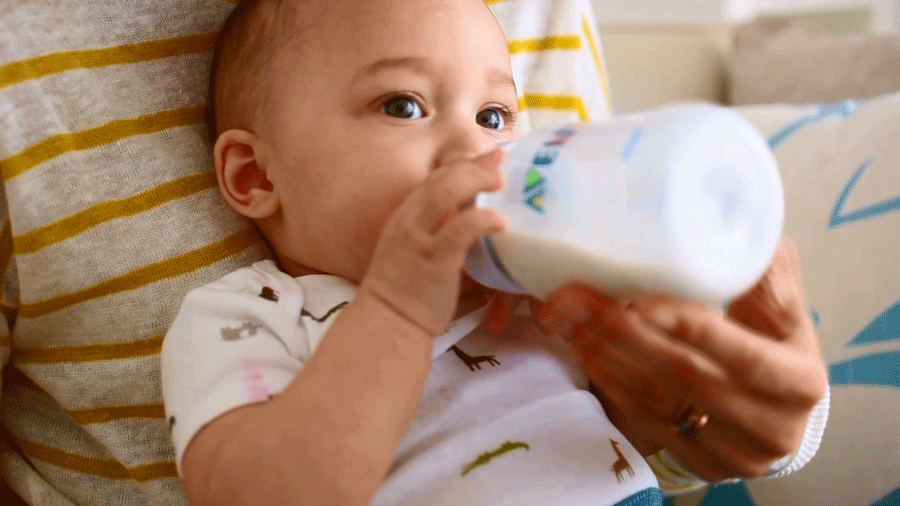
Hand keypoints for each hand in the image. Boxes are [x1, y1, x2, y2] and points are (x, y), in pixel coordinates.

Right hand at [360, 149, 506, 335]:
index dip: (458, 164)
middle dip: (471, 164)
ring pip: (445, 193)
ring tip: (499, 181)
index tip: (481, 157)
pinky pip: (460, 230)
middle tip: (498, 160)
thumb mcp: (414, 250)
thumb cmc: (406, 291)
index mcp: (404, 218)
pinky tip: (500, 221)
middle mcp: (408, 222)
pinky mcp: (435, 261)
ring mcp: (419, 240)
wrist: (387, 323)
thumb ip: (434, 230)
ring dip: (475, 179)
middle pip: (440, 178)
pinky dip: (482, 219)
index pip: (431, 180)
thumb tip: (465, 214)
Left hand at [538, 237, 828, 480]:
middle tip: (574, 297)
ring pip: (655, 400)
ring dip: (602, 354)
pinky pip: (642, 420)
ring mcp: (731, 454)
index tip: (637, 297)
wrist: (777, 409)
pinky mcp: (698, 465)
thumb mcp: (784, 311)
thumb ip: (767, 273)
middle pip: (684, 376)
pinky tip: (581, 350)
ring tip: (564, 317)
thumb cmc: (775, 344)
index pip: (740, 354)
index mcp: (800, 382)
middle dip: (622, 333)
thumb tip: (746, 226)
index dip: (686, 326)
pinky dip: (608, 381)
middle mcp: (770, 427)